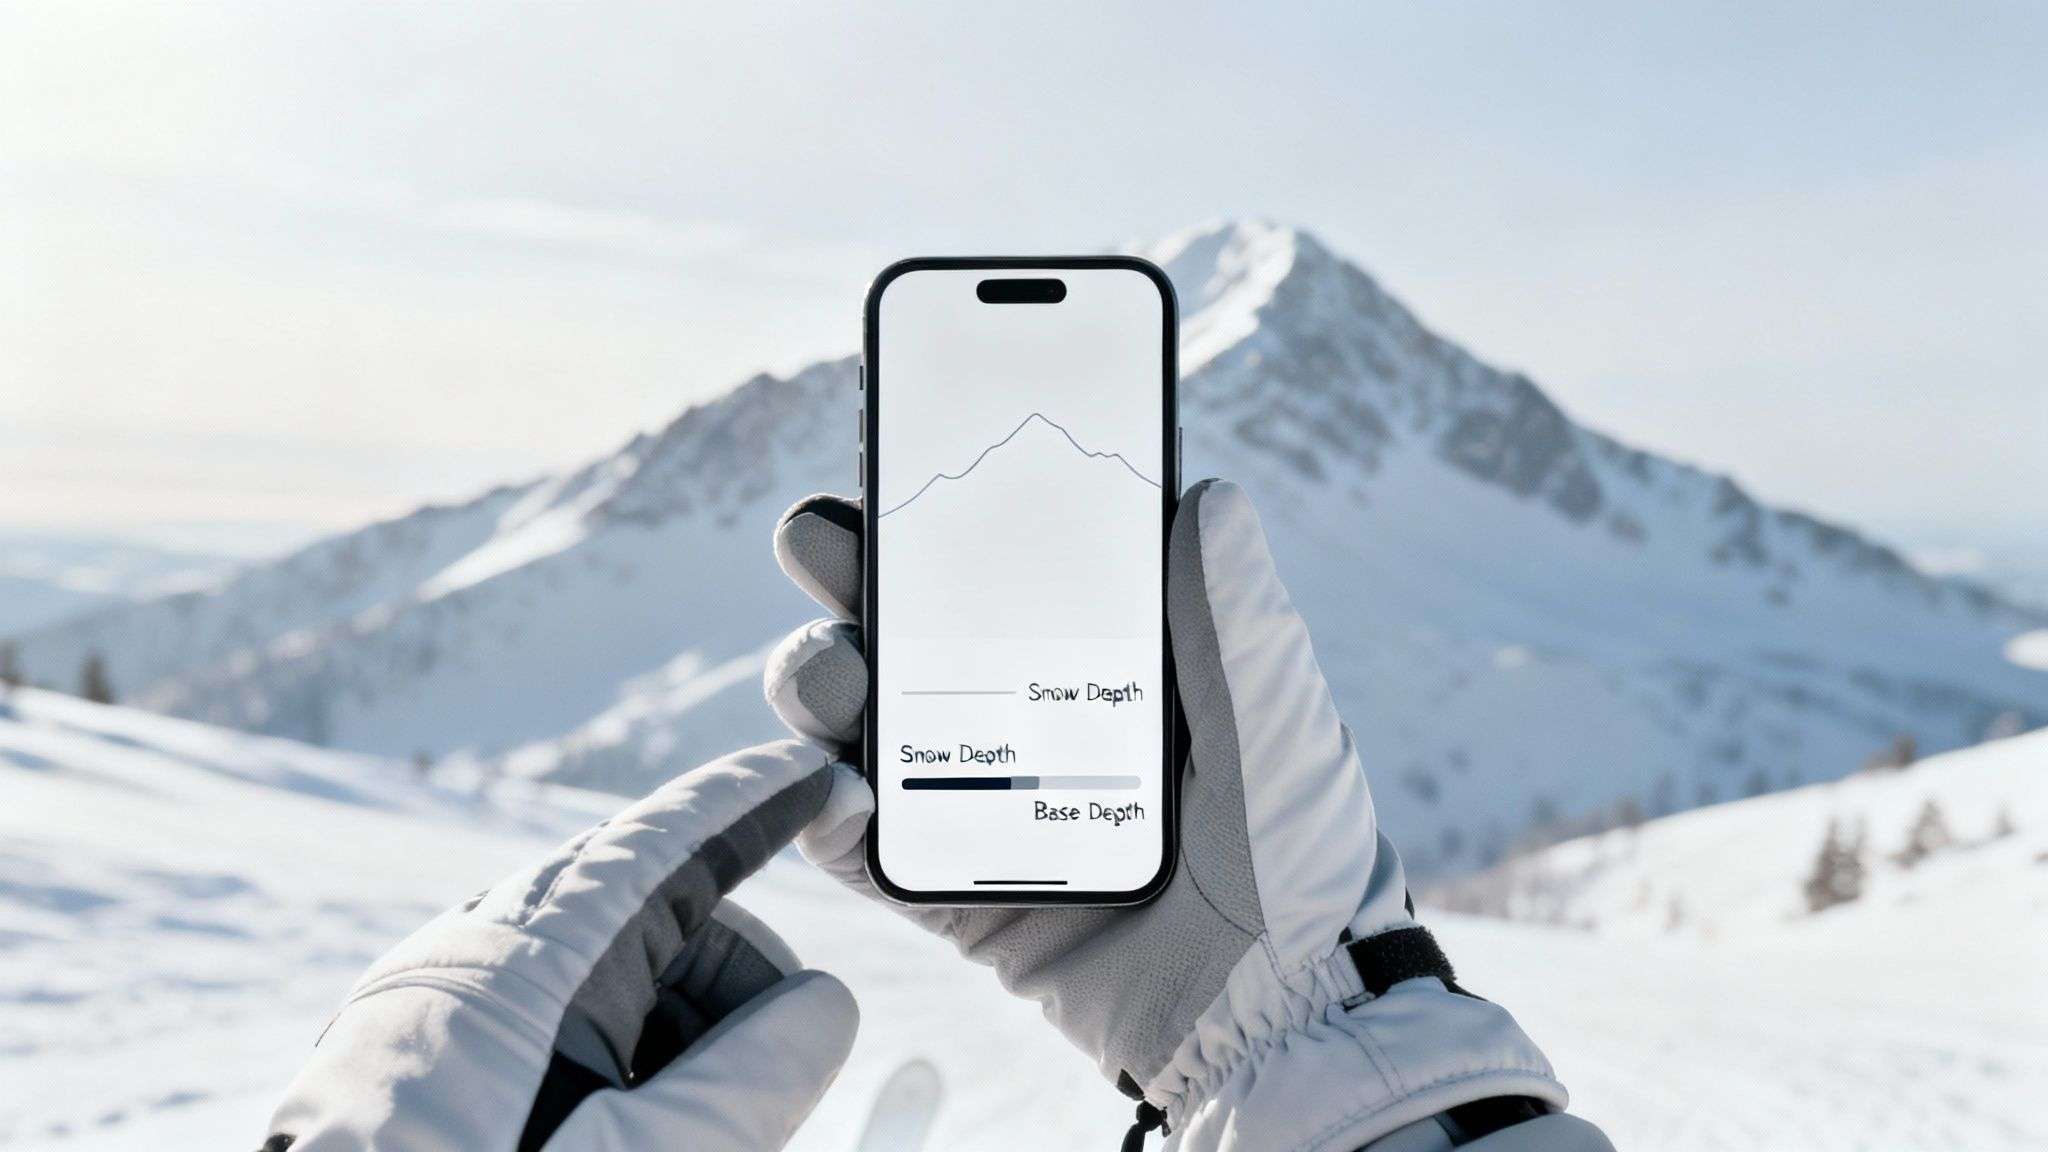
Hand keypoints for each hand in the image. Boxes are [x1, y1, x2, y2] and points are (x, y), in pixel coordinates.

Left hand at [264, 742, 855, 1151]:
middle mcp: (481, 953)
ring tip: (674, 1135)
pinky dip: (616, 1064)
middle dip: (735, 989)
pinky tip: (616, 1134)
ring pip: (611, 977)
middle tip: (769, 1100)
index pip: (674, 836)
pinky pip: (555, 1022)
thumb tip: (827, 1003)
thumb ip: (748, 1082)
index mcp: (533, 957)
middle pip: (659, 919)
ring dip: (677, 1041)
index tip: (828, 779)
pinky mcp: (422, 1053)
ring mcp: (446, 1003)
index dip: (761, 799)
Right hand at [766, 479, 1571, 1149]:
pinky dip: (835, 820)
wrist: (1288, 1018)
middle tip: (817, 535)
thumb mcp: (1280, 725)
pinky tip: (839, 793)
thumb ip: (1236, 620)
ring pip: (872, 725)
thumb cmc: (1305, 858)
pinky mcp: (959, 893)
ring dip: (829, 684)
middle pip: (916, 627)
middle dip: (854, 573)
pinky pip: (872, 850)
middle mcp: (1032, 715)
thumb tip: (1209, 492)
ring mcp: (987, 801)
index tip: (908, 446)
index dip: (953, 505)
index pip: (1014, 563)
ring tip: (834, 675)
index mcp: (1108, 659)